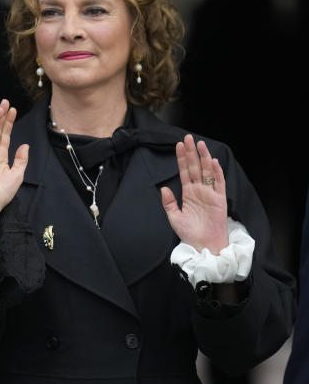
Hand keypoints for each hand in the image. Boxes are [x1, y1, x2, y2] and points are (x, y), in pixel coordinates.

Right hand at [0, 99, 28, 224]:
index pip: (4, 135)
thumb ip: (21, 159)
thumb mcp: (18, 174)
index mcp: (1, 156)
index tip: (13, 110)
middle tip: (6, 103)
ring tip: (1, 108)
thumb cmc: (3, 193)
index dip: (8, 122)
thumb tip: (24, 145)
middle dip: (1, 116)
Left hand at [160, 134, 229, 253]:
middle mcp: (199, 191)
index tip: (178, 145)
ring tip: (199, 144)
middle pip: (195, 167)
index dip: (182, 158)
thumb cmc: (190, 234)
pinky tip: (213, 161)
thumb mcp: (174, 217)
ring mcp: (210, 194)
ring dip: (204, 157)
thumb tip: (163, 188)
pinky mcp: (220, 200)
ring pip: (207, 171)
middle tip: (188, 138)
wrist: (203, 246)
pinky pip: (219, 183)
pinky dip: (216, 172)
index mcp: (188, 194)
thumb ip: (168, 203)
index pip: (185, 172)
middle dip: (191, 153)